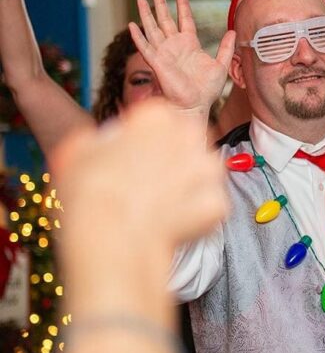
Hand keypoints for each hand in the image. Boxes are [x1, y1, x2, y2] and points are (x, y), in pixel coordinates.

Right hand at [51, 100, 228, 284]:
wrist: (112, 235)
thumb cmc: (90, 191)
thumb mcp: (78, 151)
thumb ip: (95, 141)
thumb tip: (96, 145)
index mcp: (157, 117)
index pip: (160, 122)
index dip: (147, 142)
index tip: (136, 159)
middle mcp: (190, 136)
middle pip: (188, 145)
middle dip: (175, 162)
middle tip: (151, 185)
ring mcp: (208, 171)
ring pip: (205, 175)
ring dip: (189, 188)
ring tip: (162, 206)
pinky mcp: (218, 204)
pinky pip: (210, 208)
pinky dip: (196, 219)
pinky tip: (173, 225)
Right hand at [130, 0, 234, 114]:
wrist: (195, 105)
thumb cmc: (207, 90)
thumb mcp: (221, 65)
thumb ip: (226, 48)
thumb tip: (232, 31)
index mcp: (189, 44)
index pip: (184, 18)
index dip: (182, 4)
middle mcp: (174, 46)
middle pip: (165, 19)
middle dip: (160, 2)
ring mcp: (164, 53)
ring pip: (153, 28)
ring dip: (146, 14)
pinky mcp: (156, 62)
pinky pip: (145, 47)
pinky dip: (138, 36)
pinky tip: (131, 24)